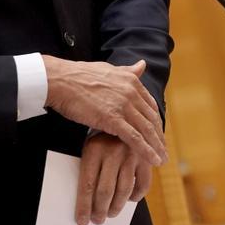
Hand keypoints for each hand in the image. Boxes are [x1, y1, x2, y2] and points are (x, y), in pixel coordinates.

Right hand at [43, 56, 166, 165]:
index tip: (158, 131)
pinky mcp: (113, 119)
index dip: (155, 120)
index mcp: (131, 80)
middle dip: (158, 136)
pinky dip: (146, 151)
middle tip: (163, 149)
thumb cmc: (78, 76)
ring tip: (162, 159)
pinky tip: (153, 161)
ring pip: (146, 130)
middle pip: (151, 118)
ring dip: (157, 146)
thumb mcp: (108, 69)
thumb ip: (127, 71)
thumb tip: (142, 64)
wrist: (60, 80)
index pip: (150, 104)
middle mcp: (131, 92)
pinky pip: (135, 138)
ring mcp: (123, 106)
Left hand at [76, 134, 152, 224]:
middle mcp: (113, 151)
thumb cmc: (101, 136)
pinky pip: (143, 184)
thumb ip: (89, 168)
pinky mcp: (145, 157)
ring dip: (117, 207)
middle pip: (105, 190)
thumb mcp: (90, 146)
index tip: (82, 220)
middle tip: (97, 220)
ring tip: (111, 213)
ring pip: (124, 190)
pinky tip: (129, 199)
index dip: (84, 206)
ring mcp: (131, 154)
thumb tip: (86, 201)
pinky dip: (136, 195)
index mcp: (94, 148)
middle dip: (100, 210)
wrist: (122, 110)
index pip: (87, 185)